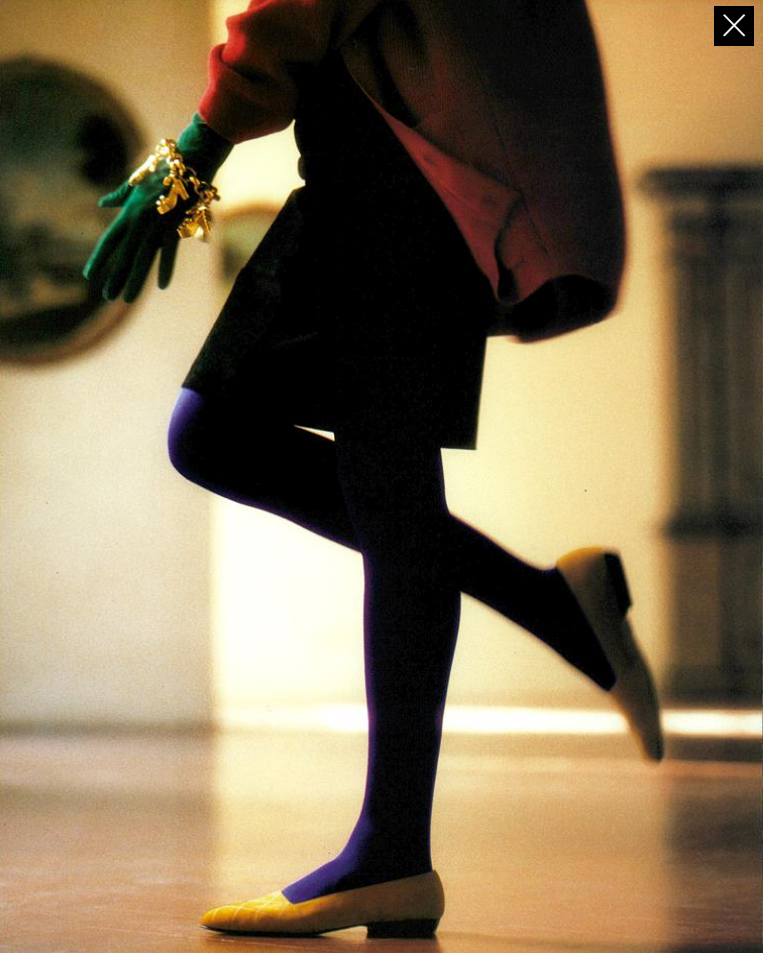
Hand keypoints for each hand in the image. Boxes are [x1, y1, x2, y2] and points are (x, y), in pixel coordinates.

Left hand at [83, 114, 232, 302]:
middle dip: (115, 277)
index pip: (109, 241)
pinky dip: (165, 270)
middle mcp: (139, 222)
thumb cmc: (163, 171)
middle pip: (123, 256)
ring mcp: (157, 227)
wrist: (188, 163)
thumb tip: (102, 203)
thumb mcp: (136, 183)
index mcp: (128, 213)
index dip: (99, 259)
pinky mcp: (175, 228)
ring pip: (143, 259)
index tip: (89, 275)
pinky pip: (168, 253)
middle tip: (107, 296)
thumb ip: (119, 197)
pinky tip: (161, 286)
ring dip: (135, 281)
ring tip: (127, 299)